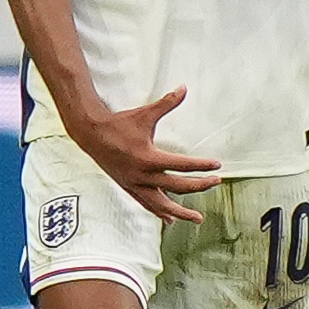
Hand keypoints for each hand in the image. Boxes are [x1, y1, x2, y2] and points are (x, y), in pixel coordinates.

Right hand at [70, 86, 222, 223]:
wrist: (91, 135)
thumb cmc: (119, 124)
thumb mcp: (145, 114)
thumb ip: (166, 103)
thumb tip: (183, 88)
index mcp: (149, 158)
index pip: (182, 165)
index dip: (202, 166)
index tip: (217, 165)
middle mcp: (143, 176)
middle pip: (178, 187)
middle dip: (199, 186)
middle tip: (215, 182)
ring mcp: (136, 185)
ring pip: (162, 205)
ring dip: (181, 213)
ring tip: (198, 219)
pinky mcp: (129, 188)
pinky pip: (147, 204)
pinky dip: (160, 212)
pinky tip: (170, 220)